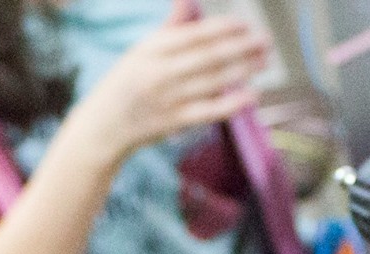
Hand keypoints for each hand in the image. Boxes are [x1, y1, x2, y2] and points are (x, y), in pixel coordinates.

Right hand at [65, 0, 270, 166]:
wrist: (104, 125)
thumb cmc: (126, 82)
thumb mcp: (142, 51)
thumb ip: (171, 28)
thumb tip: (187, 0)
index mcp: (152, 50)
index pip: (194, 36)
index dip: (222, 29)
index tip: (245, 24)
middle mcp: (160, 73)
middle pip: (208, 57)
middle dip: (240, 47)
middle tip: (265, 41)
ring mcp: (168, 99)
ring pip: (213, 81)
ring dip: (242, 70)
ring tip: (264, 61)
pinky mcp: (175, 122)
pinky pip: (208, 111)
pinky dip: (231, 104)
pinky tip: (252, 95)